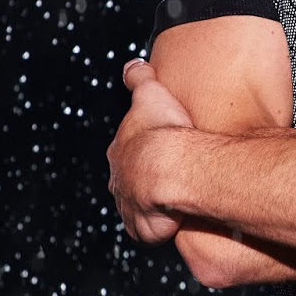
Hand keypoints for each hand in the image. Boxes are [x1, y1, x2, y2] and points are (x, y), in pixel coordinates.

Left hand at [106, 58, 193, 244]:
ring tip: (174, 203)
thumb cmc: (161, 130)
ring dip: (153, 208)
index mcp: (119, 152)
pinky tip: (176, 220)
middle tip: (168, 180)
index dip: (144, 152)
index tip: (160, 151)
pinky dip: (161, 227)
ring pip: (138, 209)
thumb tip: (132, 65)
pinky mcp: (142, 229)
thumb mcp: (150, 94)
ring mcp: (128, 207)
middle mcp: (118, 182)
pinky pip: (150, 231)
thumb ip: (140, 79)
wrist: (168, 167)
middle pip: (128, 183)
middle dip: (143, 183)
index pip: (127, 153)